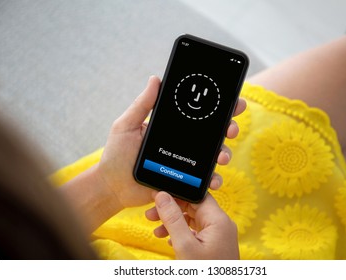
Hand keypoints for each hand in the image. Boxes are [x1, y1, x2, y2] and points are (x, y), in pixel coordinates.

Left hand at [97, 76, 246, 208]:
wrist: (112, 187)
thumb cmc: (116, 155)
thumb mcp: (127, 125)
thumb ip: (142, 104)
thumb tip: (155, 79)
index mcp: (172, 128)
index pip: (198, 115)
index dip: (218, 108)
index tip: (233, 102)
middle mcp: (183, 144)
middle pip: (212, 134)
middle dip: (228, 128)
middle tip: (230, 129)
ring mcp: (186, 163)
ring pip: (213, 156)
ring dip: (224, 154)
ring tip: (221, 157)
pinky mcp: (185, 182)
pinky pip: (203, 180)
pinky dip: (213, 180)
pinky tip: (213, 180)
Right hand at [146, 191, 238, 258]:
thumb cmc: (204, 274)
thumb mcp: (184, 246)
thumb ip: (173, 219)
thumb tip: (162, 196)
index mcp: (219, 220)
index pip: (197, 196)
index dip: (177, 194)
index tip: (158, 196)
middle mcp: (221, 225)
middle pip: (193, 207)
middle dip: (171, 209)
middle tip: (150, 214)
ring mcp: (219, 236)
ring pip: (193, 220)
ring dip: (173, 222)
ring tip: (155, 230)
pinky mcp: (214, 245)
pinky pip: (196, 232)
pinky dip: (181, 233)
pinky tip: (168, 240)